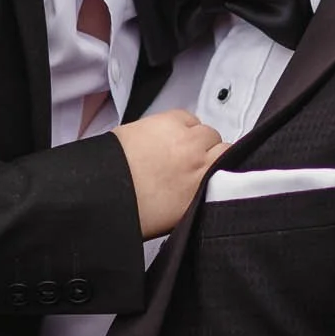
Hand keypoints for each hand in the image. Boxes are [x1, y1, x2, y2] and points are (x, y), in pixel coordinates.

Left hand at [112, 109, 225, 236]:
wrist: (101, 193)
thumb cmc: (134, 210)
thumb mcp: (179, 218)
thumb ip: (201, 198)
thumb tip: (209, 188)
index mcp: (204, 187)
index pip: (234, 165)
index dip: (225, 168)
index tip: (216, 172)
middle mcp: (200, 162)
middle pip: (222, 146)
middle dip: (210, 154)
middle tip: (191, 164)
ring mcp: (185, 138)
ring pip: (206, 131)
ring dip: (196, 138)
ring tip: (177, 150)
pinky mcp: (167, 121)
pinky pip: (187, 117)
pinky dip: (182, 124)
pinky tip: (167, 137)